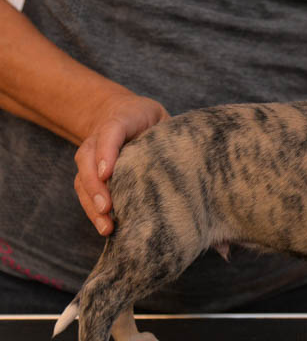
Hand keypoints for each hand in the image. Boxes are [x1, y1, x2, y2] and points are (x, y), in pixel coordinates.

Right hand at [74, 93, 168, 234]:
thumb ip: (168, 134)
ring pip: (82, 177)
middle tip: (106, 207)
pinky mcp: (90, 172)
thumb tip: (189, 161)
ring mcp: (91, 155)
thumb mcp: (162, 118)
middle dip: (95, 185)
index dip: (107, 151)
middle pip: (88, 158)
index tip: (107, 173)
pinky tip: (106, 228)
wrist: (124, 112)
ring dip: (92, 203)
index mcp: (122, 119)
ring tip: (106, 227)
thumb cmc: (149, 120)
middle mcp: (100, 137)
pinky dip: (92, 210)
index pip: (111, 131)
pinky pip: (84, 190)